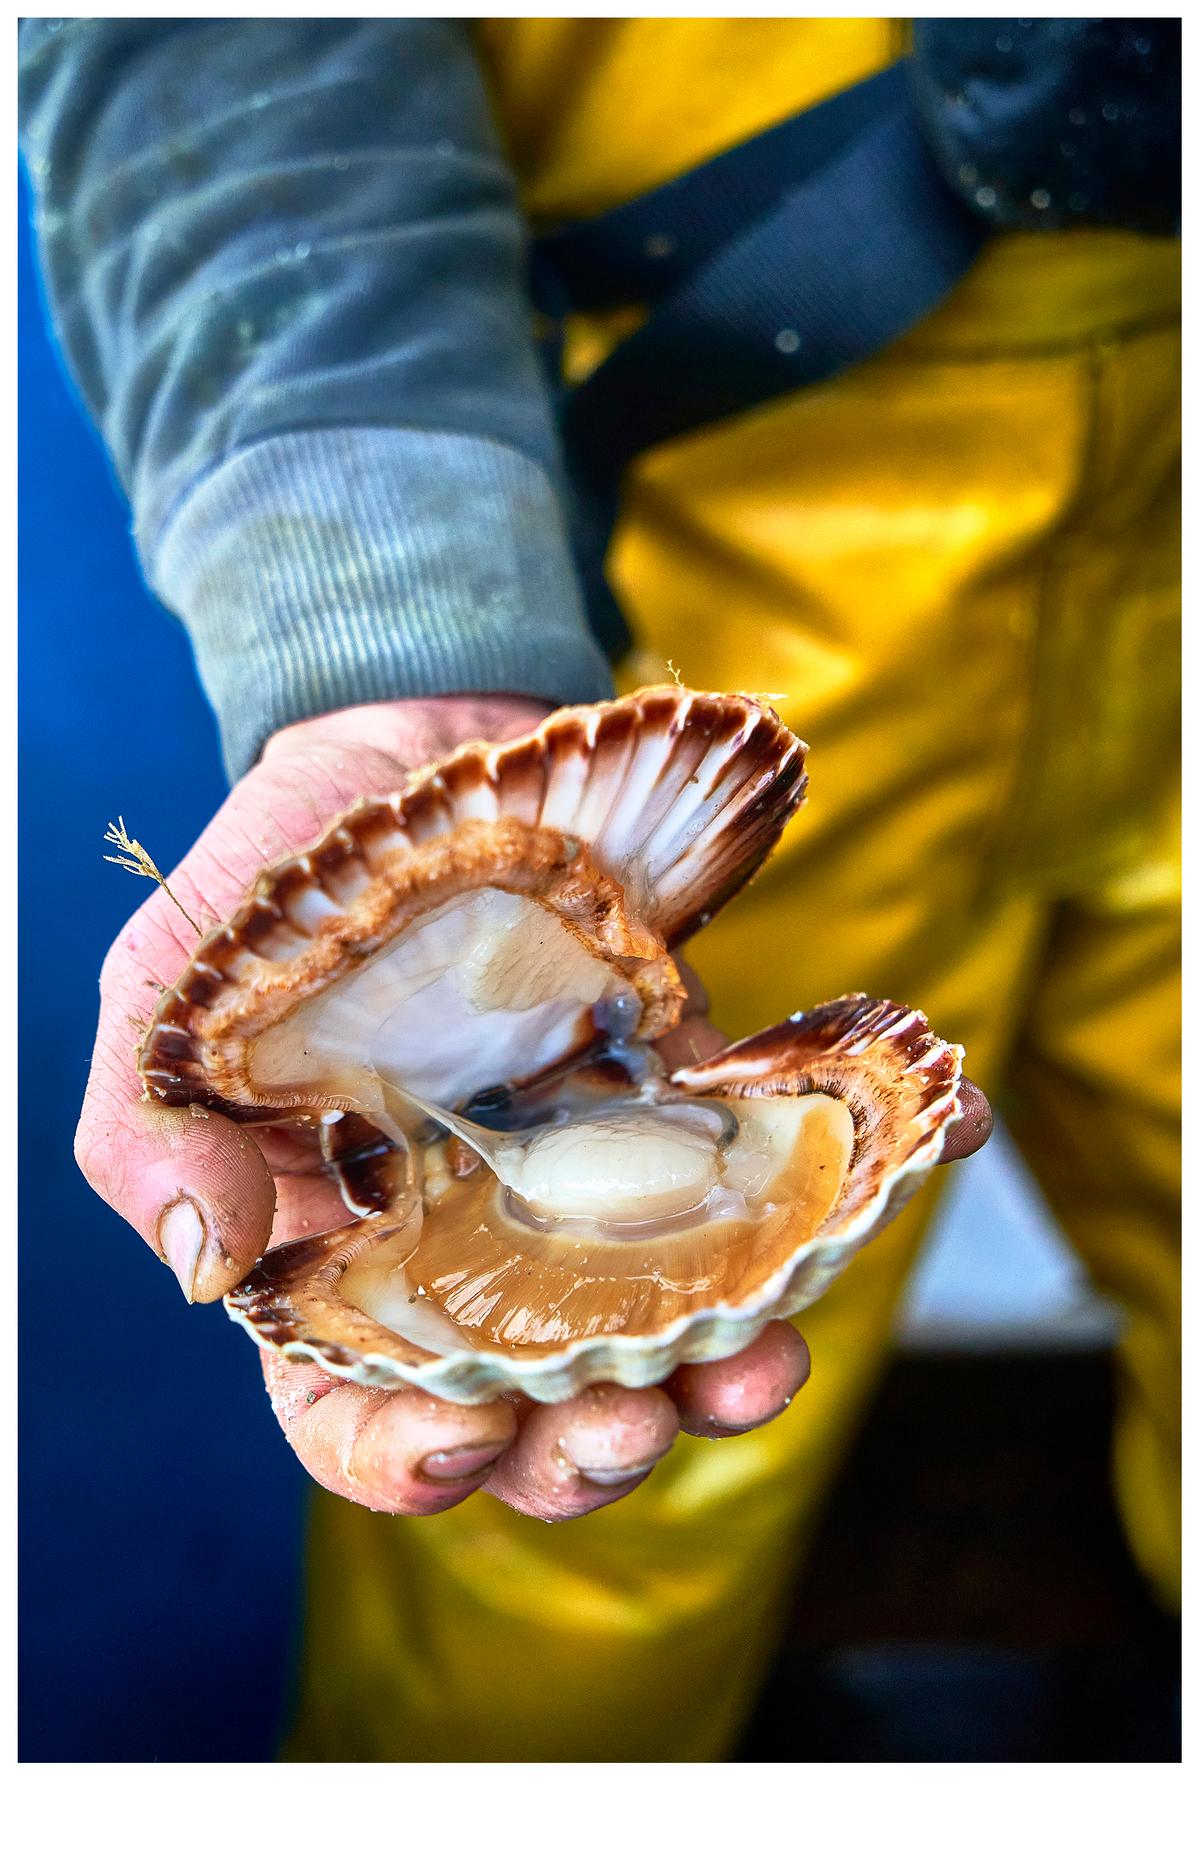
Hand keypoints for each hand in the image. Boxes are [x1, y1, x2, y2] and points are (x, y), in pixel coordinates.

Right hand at [76, 695, 990, 1521]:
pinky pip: (780, 1158)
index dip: (402, 1459)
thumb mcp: (171, 992)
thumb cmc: (276, 884)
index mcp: (345, 1250)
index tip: (463, 1443)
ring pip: (670, 1321)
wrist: (411, 748)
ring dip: (727, 1365)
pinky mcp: (693, 1096)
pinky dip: (859, 1170)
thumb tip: (207, 1263)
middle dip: (590, 1447)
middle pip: (537, 1400)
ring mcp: (599, 1178)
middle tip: (633, 1427)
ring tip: (765, 1357)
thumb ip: (153, 1125)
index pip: (358, 1406)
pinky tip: (930, 1149)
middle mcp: (483, 1241)